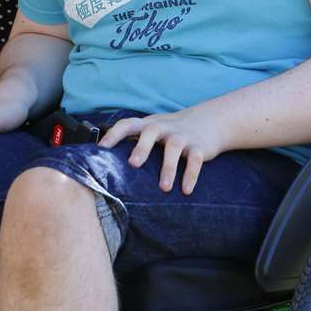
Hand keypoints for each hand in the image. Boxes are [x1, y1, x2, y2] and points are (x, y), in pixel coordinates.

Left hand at [99, 107, 226, 194]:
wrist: (209, 121)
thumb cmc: (170, 131)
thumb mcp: (152, 130)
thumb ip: (133, 142)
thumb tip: (106, 163)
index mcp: (148, 124)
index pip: (127, 124)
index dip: (114, 134)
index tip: (101, 148)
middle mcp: (164, 127)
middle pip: (151, 132)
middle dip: (142, 147)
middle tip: (134, 164)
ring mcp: (182, 136)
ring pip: (174, 147)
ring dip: (168, 168)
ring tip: (164, 188)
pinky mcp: (199, 146)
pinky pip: (195, 159)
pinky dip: (191, 175)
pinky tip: (186, 190)